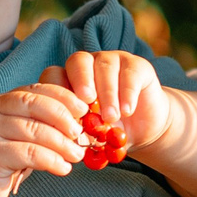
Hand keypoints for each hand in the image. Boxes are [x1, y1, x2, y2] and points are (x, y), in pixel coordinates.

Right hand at [0, 84, 88, 196]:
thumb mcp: (11, 137)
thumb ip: (34, 124)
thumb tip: (77, 123)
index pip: (34, 90)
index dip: (62, 98)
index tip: (83, 111)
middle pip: (35, 105)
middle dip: (64, 118)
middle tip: (80, 135)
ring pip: (36, 131)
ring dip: (63, 144)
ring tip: (77, 155)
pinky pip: (30, 154)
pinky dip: (52, 161)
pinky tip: (63, 168)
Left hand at [39, 50, 177, 153]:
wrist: (142, 132)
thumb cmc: (107, 132)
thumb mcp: (88, 135)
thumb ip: (76, 131)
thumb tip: (66, 135)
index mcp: (69, 79)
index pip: (54, 75)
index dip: (58, 91)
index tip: (68, 112)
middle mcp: (88, 65)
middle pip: (78, 61)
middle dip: (82, 81)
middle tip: (87, 103)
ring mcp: (113, 61)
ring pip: (105, 66)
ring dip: (107, 94)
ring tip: (111, 118)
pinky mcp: (137, 65)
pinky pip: (130, 72)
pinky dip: (127, 93)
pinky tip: (127, 111)